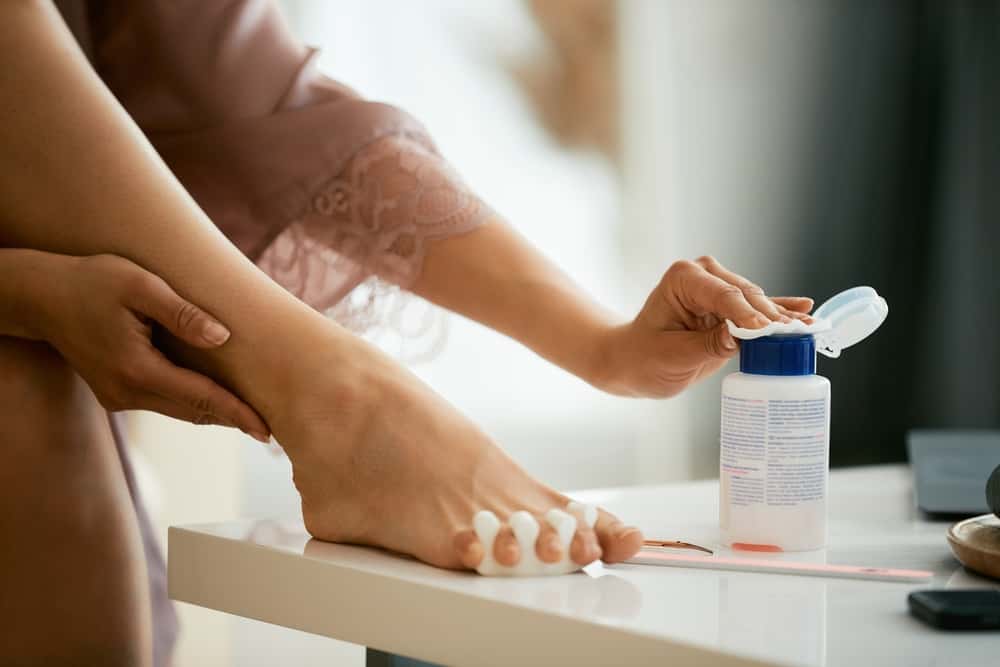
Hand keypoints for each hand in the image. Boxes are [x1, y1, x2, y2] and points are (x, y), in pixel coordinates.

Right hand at [39, 253, 269, 440]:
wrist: (40, 296)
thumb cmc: (93, 281)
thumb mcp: (140, 285)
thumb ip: (182, 313)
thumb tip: (224, 338)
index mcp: (137, 369)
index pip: (201, 399)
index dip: (238, 414)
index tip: (267, 430)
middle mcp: (127, 391)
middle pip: (193, 412)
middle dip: (233, 420)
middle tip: (273, 430)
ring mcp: (118, 396)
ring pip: (179, 411)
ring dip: (215, 414)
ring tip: (253, 418)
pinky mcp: (115, 393)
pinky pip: (164, 403)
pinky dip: (193, 403)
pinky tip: (218, 399)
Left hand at [594, 256, 813, 397]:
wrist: (635, 361)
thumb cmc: (644, 358)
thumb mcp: (674, 356)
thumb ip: (710, 345)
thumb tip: (746, 336)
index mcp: (683, 278)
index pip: (724, 296)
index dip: (748, 315)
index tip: (768, 332)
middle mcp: (703, 275)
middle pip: (746, 296)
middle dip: (771, 316)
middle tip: (798, 333)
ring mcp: (718, 286)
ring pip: (758, 302)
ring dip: (782, 317)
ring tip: (810, 328)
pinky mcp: (730, 304)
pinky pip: (758, 308)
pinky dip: (780, 312)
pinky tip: (805, 311)